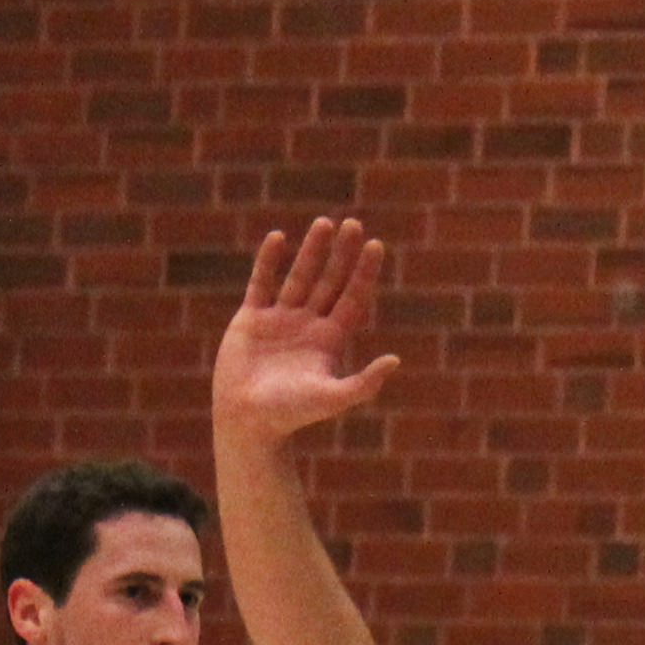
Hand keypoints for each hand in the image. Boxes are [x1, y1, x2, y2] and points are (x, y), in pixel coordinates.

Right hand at [210, 219, 404, 448]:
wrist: (248, 421)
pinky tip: (279, 237)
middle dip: (341, 254)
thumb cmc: (291, 414)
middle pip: (330, 281)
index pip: (353, 298)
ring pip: (299, 277)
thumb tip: (396, 361)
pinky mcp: (252, 319)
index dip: (364, 273)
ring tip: (324, 223)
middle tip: (354, 223)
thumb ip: (364, 383)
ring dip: (311, 251)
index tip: (375, 245)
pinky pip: (262, 282)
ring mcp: (280, 319)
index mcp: (330, 340)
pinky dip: (268, 261)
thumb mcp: (332, 398)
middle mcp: (308, 325)